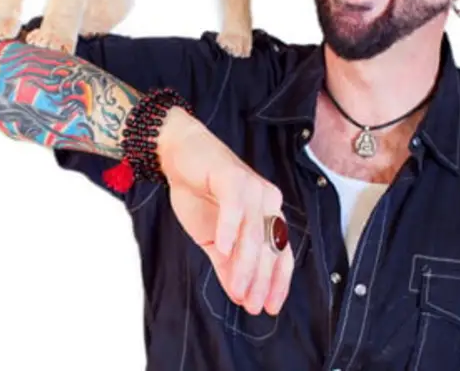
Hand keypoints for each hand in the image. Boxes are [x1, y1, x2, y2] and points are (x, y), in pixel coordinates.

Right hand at [158, 108, 293, 315]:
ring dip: (246, 264)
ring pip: (254, 232)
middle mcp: (268, 201)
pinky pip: (235, 207)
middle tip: (251, 304)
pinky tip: (222, 249)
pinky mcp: (232, 176)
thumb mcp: (212, 237)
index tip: (269, 306)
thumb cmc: (198, 191)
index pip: (281, 253)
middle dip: (261, 280)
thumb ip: (226, 264)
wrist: (178, 152)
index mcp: (268, 215)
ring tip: (237, 287)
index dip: (277, 282)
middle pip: (270, 246)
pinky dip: (230, 229)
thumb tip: (238, 294)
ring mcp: (252, 187)